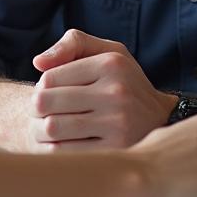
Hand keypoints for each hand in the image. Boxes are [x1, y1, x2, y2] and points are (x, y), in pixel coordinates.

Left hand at [26, 28, 175, 149]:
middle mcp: (116, 91)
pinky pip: (68, 152)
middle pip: (47, 102)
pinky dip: (56, 148)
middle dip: (36, 108)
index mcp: (110, 64)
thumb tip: (38, 62)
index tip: (46, 92)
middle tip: (39, 112)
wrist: (161, 116)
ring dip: (42, 129)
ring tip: (47, 127)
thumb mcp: (107, 51)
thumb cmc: (123, 80)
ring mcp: (118, 123)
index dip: (40, 86)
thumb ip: (72, 44)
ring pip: (54, 127)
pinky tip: (62, 142)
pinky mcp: (117, 150)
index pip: (50, 77)